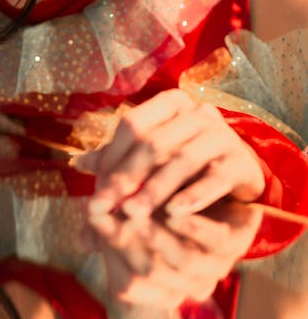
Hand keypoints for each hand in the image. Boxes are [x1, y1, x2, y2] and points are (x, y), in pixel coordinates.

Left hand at [73, 89, 264, 219]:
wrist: (236, 176)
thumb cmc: (183, 164)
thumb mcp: (148, 160)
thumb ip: (116, 160)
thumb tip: (77, 163)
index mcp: (171, 103)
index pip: (132, 125)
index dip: (110, 158)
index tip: (95, 192)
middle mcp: (198, 112)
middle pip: (154, 143)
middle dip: (126, 178)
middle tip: (105, 208)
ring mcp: (222, 135)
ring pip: (181, 161)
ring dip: (154, 190)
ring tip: (133, 214)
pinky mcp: (241, 162)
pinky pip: (215, 179)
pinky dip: (193, 196)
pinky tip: (174, 215)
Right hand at [87, 198, 262, 307]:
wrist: (211, 183)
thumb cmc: (159, 201)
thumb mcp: (131, 210)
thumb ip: (109, 226)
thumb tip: (80, 240)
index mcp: (159, 290)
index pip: (127, 283)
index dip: (108, 245)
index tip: (92, 214)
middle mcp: (188, 286)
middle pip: (151, 271)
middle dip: (126, 239)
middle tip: (108, 210)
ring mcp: (215, 268)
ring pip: (183, 261)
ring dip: (157, 236)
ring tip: (136, 211)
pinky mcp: (236, 245)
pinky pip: (213, 241)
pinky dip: (191, 227)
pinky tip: (172, 209)